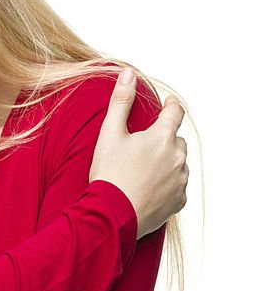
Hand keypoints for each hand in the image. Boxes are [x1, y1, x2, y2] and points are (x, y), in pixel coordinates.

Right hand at [89, 70, 188, 239]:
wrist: (110, 216)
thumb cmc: (109, 175)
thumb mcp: (110, 134)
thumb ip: (121, 101)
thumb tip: (128, 74)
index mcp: (163, 137)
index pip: (175, 112)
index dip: (171, 106)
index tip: (168, 104)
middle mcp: (178, 157)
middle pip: (176, 140)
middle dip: (164, 139)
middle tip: (144, 147)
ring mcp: (180, 180)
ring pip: (178, 164)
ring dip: (167, 163)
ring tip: (144, 171)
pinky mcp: (179, 201)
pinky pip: (177, 187)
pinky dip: (167, 184)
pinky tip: (148, 188)